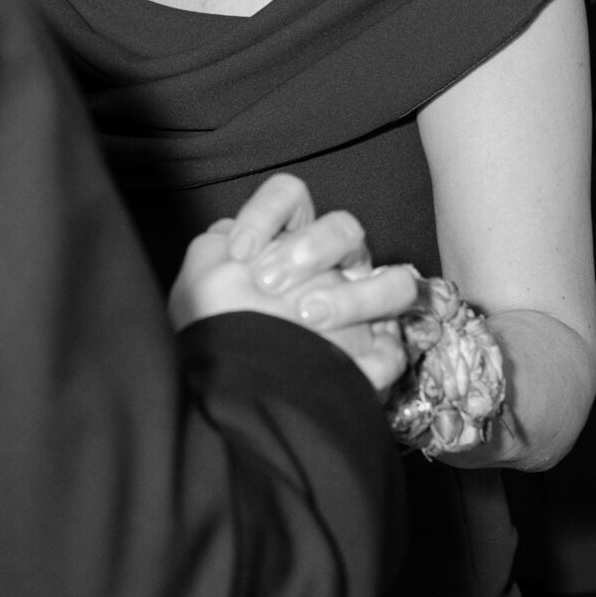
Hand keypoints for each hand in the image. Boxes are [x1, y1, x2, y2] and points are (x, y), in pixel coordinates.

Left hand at [169, 173, 417, 395]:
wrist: (238, 399)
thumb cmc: (220, 333)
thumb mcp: (200, 289)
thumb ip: (210, 253)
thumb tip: (229, 235)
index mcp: (289, 242)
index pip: (290, 197)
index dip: (267, 212)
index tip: (239, 252)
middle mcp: (334, 266)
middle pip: (345, 228)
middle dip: (309, 249)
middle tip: (268, 283)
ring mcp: (364, 308)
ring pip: (394, 282)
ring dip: (352, 298)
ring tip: (308, 318)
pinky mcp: (380, 355)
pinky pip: (395, 351)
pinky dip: (375, 361)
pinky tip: (346, 370)